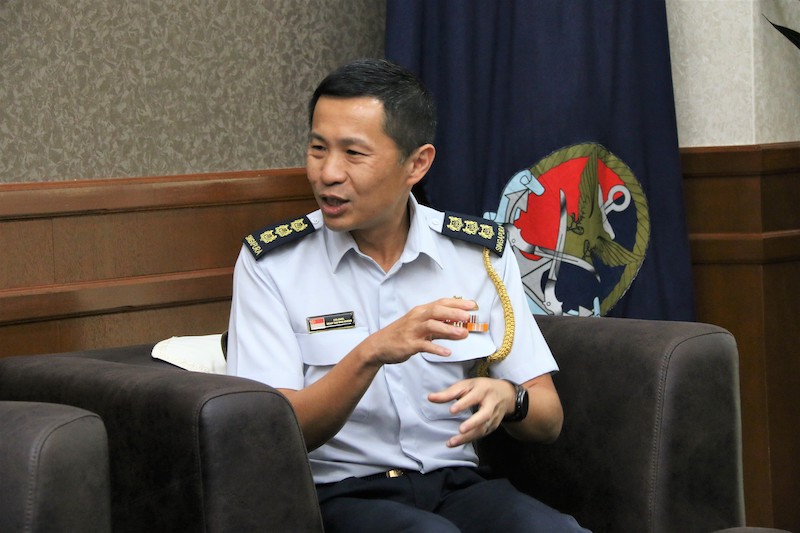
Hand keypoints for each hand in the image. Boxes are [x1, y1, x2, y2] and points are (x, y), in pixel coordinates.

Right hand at [361, 298, 476, 365]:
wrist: (379, 345)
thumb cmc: (402, 334)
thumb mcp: (421, 327)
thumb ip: (441, 327)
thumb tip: (462, 329)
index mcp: (421, 311)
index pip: (441, 303)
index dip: (457, 303)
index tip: (472, 305)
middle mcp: (417, 318)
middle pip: (437, 311)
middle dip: (454, 313)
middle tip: (469, 316)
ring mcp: (413, 331)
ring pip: (432, 326)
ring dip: (448, 329)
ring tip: (463, 334)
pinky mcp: (409, 344)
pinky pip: (424, 345)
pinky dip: (436, 349)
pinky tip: (447, 353)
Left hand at [427, 378, 515, 447]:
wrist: (506, 394)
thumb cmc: (481, 388)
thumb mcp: (467, 385)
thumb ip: (449, 393)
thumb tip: (430, 398)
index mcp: (483, 390)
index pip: (474, 397)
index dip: (463, 404)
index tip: (451, 410)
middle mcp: (491, 404)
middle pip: (484, 415)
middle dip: (473, 423)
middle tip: (460, 430)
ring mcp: (494, 417)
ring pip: (483, 429)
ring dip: (468, 437)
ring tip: (451, 442)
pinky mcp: (493, 426)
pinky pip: (481, 434)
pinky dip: (469, 439)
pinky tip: (457, 443)